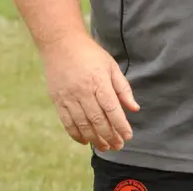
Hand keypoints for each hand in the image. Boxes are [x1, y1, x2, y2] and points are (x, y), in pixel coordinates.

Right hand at [41, 34, 140, 151]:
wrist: (61, 44)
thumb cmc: (91, 55)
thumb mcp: (111, 66)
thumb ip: (123, 89)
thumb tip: (134, 109)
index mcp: (99, 81)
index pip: (112, 109)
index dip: (120, 125)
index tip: (128, 136)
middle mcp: (83, 91)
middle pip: (97, 120)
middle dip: (109, 136)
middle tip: (118, 146)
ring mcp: (69, 97)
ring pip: (82, 124)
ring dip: (94, 139)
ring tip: (105, 147)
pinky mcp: (58, 100)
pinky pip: (67, 122)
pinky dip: (76, 134)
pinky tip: (85, 141)